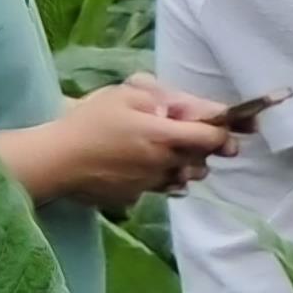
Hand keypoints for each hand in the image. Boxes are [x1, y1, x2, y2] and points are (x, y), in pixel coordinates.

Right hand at [32, 76, 234, 206]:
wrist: (56, 161)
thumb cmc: (88, 121)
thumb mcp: (123, 96)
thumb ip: (159, 100)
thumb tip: (182, 112)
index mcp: (163, 136)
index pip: (210, 137)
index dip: (226, 131)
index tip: (237, 128)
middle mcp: (162, 163)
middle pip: (202, 160)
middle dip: (210, 149)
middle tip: (211, 139)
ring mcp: (149, 184)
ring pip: (185, 177)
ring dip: (189, 166)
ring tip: (177, 152)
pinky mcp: (136, 197)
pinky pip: (162, 188)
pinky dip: (166, 178)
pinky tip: (153, 167)